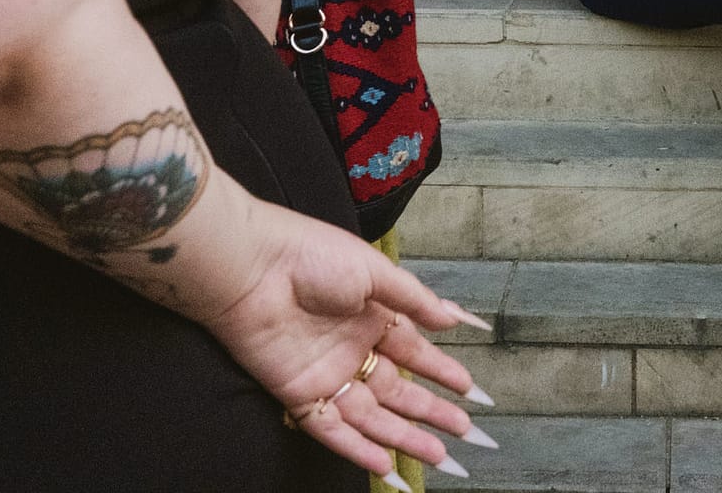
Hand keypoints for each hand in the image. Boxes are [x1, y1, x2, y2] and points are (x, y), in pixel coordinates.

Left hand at [203, 207, 491, 478]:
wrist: (253, 268)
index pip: (414, 351)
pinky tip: (384, 464)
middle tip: (462, 431)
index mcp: (373, 316)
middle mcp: (353, 350)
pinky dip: (357, 449)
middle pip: (398, 390)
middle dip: (431, 411)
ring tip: (438, 455)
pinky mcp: (300, 394)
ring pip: (372, 417)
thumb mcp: (375, 271)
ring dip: (404, 436)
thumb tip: (451, 319)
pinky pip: (331, 430)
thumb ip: (414, 299)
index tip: (469, 390)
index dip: (441, 371)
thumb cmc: (312, 256)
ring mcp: (327, 375)